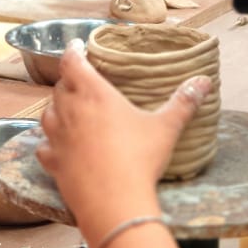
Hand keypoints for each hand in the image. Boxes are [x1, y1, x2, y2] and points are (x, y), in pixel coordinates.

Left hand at [37, 40, 210, 247]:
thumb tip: (204, 82)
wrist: (114, 201)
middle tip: (81, 82)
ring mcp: (57, 138)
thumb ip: (183, 102)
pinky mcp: (53, 163)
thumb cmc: (139, 158)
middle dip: (69, 82)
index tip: (75, 46)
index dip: (72, 51)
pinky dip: (49, 143)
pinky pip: (44, 147)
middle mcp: (70, 111)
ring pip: (47, 114)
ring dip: (56, 109)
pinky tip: (58, 146)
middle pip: (60, 87)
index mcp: (94, 94)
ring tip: (69, 111)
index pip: (73, 62)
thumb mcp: (166, 128)